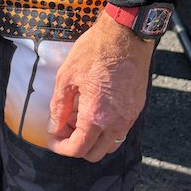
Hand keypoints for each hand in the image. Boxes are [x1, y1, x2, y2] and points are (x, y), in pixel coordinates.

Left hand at [47, 12, 154, 161]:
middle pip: (94, 153)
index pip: (77, 149)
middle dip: (76, 145)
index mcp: (96, 117)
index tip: (53, 138)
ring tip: (80, 117)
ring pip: (110, 144)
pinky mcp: (137, 108)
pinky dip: (106, 128)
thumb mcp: (67, 77)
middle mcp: (116, 123)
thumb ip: (59, 107)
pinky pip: (120, 129)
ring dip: (93, 138)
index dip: (60, 147)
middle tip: (65, 127)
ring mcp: (129, 117)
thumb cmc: (95, 52)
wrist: (126, 36)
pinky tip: (95, 107)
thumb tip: (54, 126)